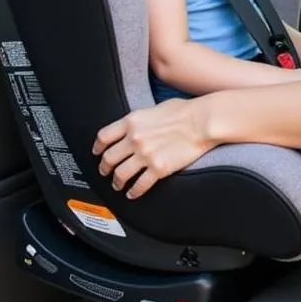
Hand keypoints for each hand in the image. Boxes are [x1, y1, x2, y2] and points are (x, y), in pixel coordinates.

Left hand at [92, 98, 212, 198]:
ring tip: (118, 185)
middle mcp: (134, 139)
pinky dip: (134, 191)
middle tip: (105, 171)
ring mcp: (145, 155)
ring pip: (121, 174)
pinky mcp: (158, 168)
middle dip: (104, 167)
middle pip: (109, 158)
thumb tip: (138, 126)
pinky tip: (133, 193)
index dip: (98, 147)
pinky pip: (140, 184)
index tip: (98, 152)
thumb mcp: (155, 108)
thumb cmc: (186, 111)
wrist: (202, 121)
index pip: (104, 137)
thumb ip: (141, 119)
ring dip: (117, 181)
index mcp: (132, 121)